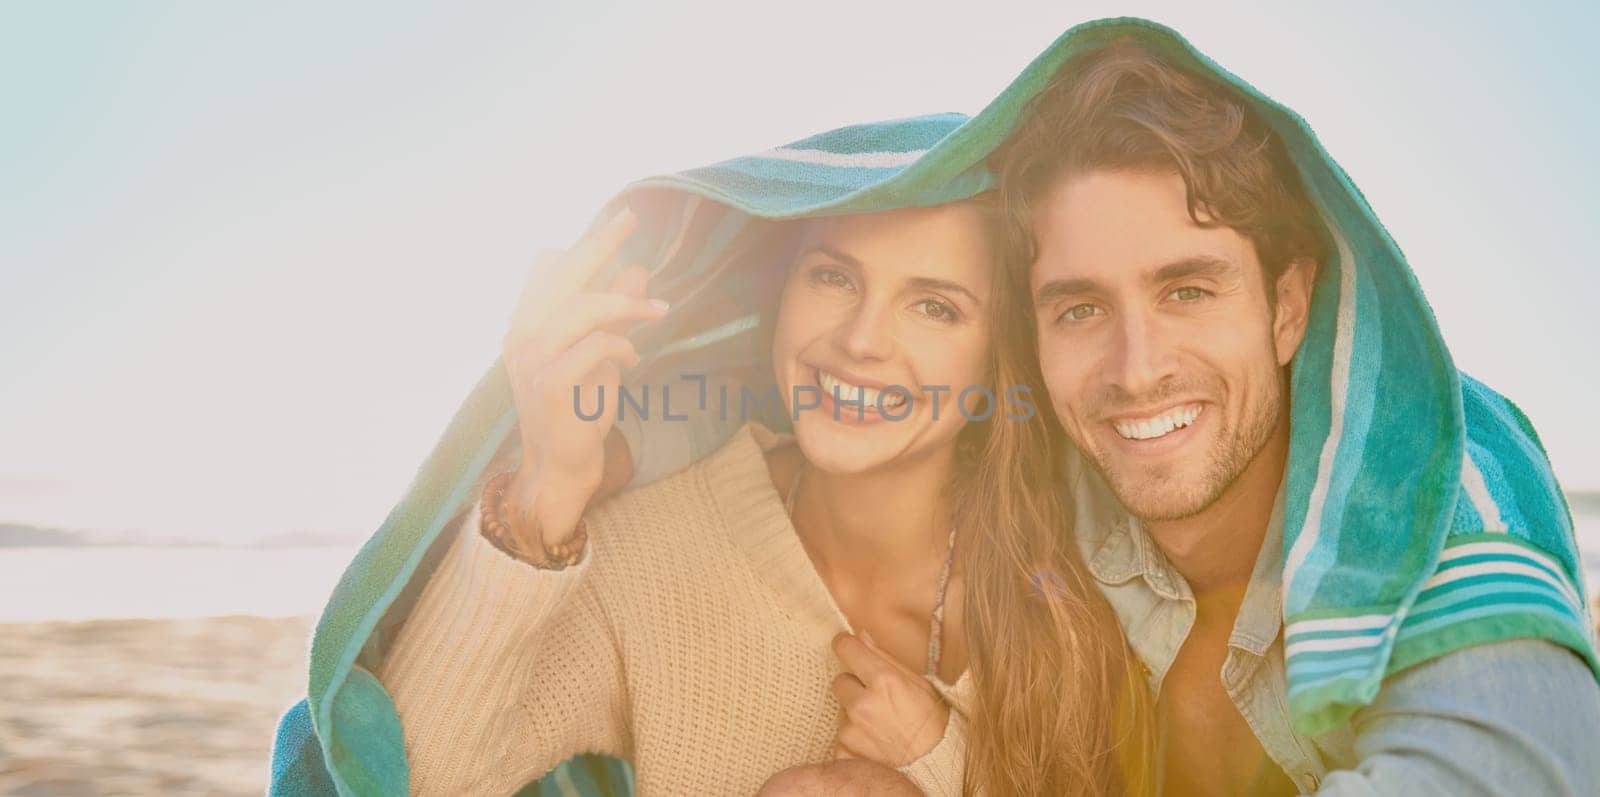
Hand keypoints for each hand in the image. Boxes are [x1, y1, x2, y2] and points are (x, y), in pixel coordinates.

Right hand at [501, 209, 667, 545]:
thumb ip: (614, 314)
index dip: (583, 245)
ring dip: (625, 304)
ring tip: (657, 312)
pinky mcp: (552, 384)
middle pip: (561, 274)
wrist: (561, 467)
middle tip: (630, 218)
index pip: (549, 269)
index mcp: (526, 325)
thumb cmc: (579, 411)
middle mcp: (522, 336)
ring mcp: (532, 360)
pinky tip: (633, 357)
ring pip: (580, 307)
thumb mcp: (601, 354)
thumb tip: (637, 270)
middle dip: (599, 243)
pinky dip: (620, 345)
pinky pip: (593, 345)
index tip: (617, 223)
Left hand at [830, 631, 950, 767]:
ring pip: (841, 712)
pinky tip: (874, 744)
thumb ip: (885, 658)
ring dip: (855, 715)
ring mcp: (851, 731)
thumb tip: (861, 636)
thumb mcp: (918, 683)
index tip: (849, 648)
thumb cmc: (934, 724)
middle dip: (854, 687)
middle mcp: (863, 704)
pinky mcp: (844, 753)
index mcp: (883, 680)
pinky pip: (841, 738)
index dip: (847, 646)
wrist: (937, 767)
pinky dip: (853, 741)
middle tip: (875, 700)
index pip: (845, 648)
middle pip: (839, 681)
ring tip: (880, 727)